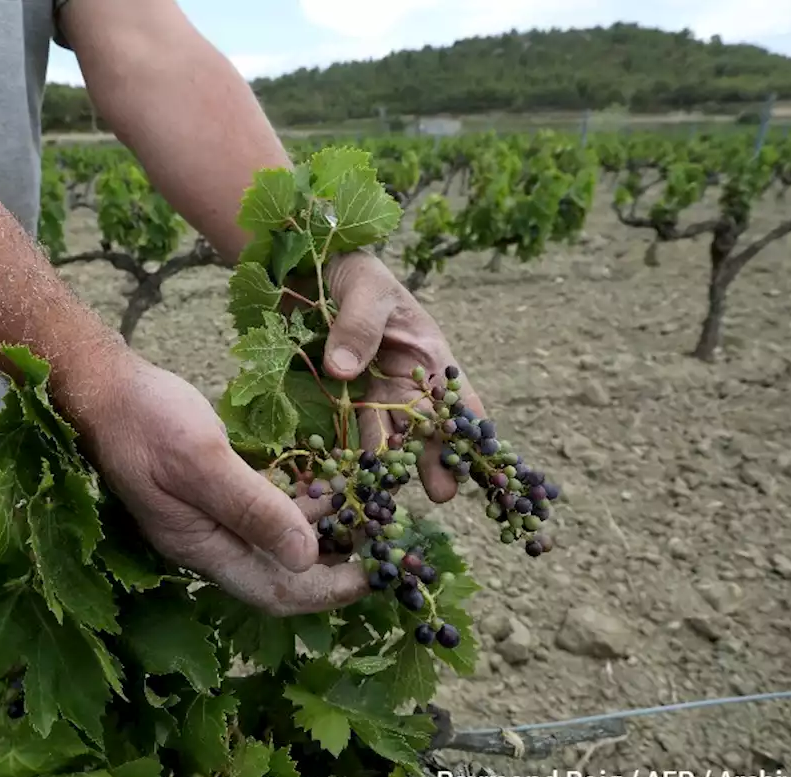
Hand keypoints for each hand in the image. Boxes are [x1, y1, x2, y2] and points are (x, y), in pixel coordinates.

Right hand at [76, 352, 368, 615]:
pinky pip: (267, 511)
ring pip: (278, 542)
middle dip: (334, 564)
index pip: (276, 594)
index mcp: (201, 549)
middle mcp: (209, 544)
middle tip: (384, 545)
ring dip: (322, 531)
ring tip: (368, 510)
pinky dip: (301, 503)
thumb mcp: (202, 460)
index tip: (375, 575)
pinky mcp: (214, 491)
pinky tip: (330, 482)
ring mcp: (210, 518)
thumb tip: (307, 556)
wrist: (100, 386)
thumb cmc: (145, 420)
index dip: (328, 591)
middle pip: (282, 575)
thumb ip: (253, 508)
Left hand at [319, 251, 485, 503]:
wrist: (310, 268)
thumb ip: (358, 325)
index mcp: (427, 353)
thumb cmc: (353, 271)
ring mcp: (375, 391)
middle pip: (426, 426)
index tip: (480, 456)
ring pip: (388, 434)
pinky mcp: (344, 398)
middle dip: (435, 459)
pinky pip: (351, 429)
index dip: (470, 427)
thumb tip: (343, 370)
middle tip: (442, 494)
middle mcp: (406, 378)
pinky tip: (349, 475)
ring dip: (392, 463)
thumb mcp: (363, 289)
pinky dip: (351, 451)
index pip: (458, 396)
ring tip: (391, 492)